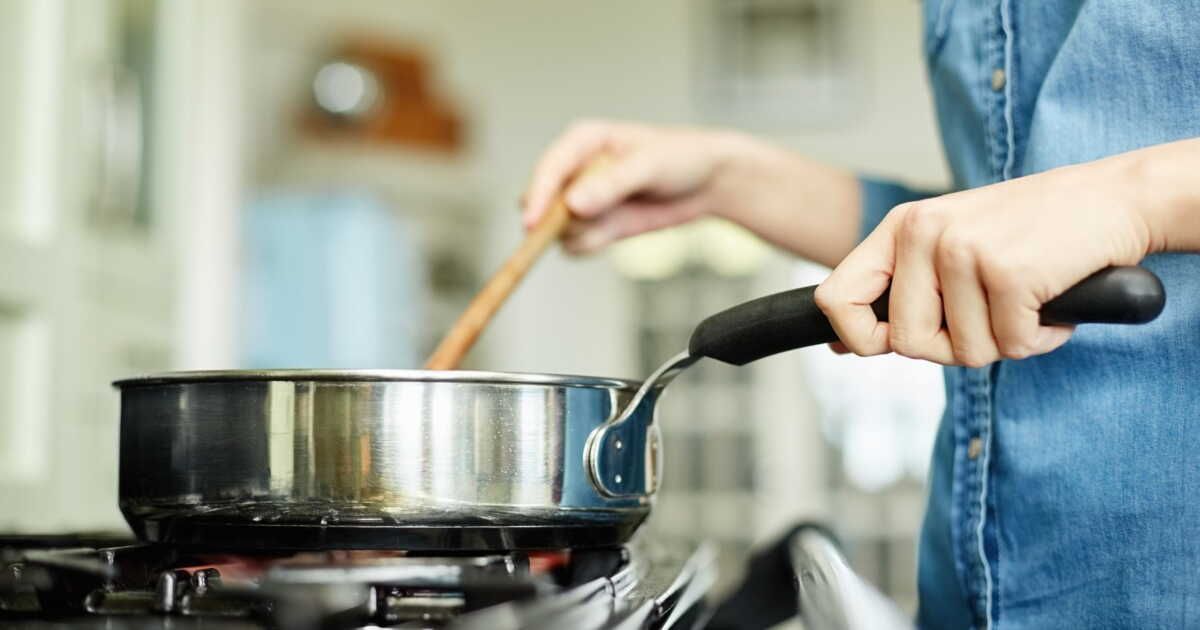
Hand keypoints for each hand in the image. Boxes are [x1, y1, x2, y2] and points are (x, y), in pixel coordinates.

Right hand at [522, 120, 744, 254]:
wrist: (709, 181)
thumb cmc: (681, 158)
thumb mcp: (648, 166)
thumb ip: (610, 184)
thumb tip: (572, 205)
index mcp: (582, 141)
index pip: (549, 169)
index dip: (538, 196)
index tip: (532, 223)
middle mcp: (576, 171)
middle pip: (543, 203)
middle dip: (557, 221)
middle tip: (588, 225)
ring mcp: (583, 201)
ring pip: (558, 229)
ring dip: (581, 234)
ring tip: (617, 222)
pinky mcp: (596, 224)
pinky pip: (576, 245)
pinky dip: (592, 245)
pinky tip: (619, 232)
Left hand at [814, 158, 1154, 366]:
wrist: (1113, 198)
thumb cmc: (1030, 231)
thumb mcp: (948, 246)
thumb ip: (897, 290)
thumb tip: (839, 346)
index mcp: (901, 228)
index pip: (836, 299)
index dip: (857, 338)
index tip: (886, 345)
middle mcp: (924, 234)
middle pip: (907, 342)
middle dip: (954, 346)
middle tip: (991, 314)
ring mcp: (964, 251)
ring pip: (965, 351)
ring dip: (1005, 341)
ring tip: (1025, 298)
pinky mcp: (1008, 272)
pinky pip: (1012, 347)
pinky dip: (1040, 338)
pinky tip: (1051, 301)